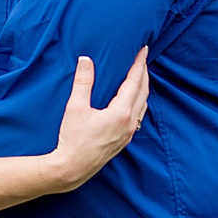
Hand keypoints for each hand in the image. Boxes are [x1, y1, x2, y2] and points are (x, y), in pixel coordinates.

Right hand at [51, 47, 150, 189]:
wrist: (73, 167)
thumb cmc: (73, 139)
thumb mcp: (75, 108)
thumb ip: (83, 82)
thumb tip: (86, 60)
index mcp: (121, 112)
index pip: (135, 82)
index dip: (139, 64)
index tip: (143, 50)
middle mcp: (130, 122)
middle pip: (143, 92)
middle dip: (144, 73)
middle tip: (143, 58)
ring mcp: (129, 132)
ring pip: (143, 104)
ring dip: (143, 87)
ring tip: (139, 75)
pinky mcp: (124, 139)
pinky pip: (139, 115)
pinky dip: (139, 101)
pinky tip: (133, 99)